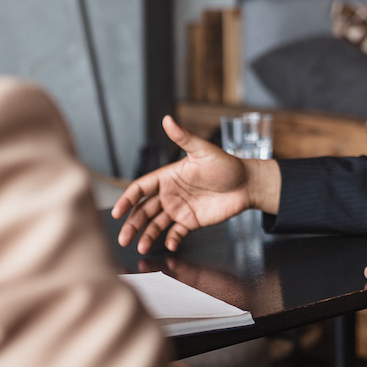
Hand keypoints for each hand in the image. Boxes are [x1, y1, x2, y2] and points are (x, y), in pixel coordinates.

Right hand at [112, 116, 278, 252]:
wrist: (247, 184)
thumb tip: (168, 120)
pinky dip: (171, 240)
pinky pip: (176, 233)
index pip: (140, 188)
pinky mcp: (191, 221)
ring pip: (156, 225)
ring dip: (146, 236)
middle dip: (132, 224)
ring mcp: (179, 209)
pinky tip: (170, 245)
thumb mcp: (204, 151)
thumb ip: (184, 138)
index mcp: (167, 177)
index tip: (118, 212)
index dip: (127, 199)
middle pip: (143, 211)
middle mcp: (169, 194)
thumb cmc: (226, 164)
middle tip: (123, 239)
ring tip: (140, 247)